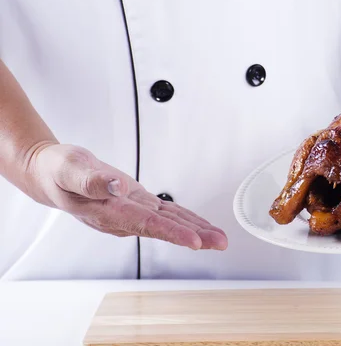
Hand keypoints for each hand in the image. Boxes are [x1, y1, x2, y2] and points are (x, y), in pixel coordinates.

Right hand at [25, 143, 227, 249]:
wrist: (50, 175)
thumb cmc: (57, 171)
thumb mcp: (69, 169)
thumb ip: (91, 180)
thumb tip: (116, 186)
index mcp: (109, 211)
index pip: (146, 225)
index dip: (172, 233)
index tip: (193, 241)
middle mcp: (124, 217)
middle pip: (165, 229)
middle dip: (195, 237)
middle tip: (220, 242)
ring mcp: (132, 212)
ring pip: (170, 223)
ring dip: (195, 230)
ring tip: (218, 238)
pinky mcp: (137, 203)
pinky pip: (165, 215)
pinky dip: (185, 219)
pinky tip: (199, 226)